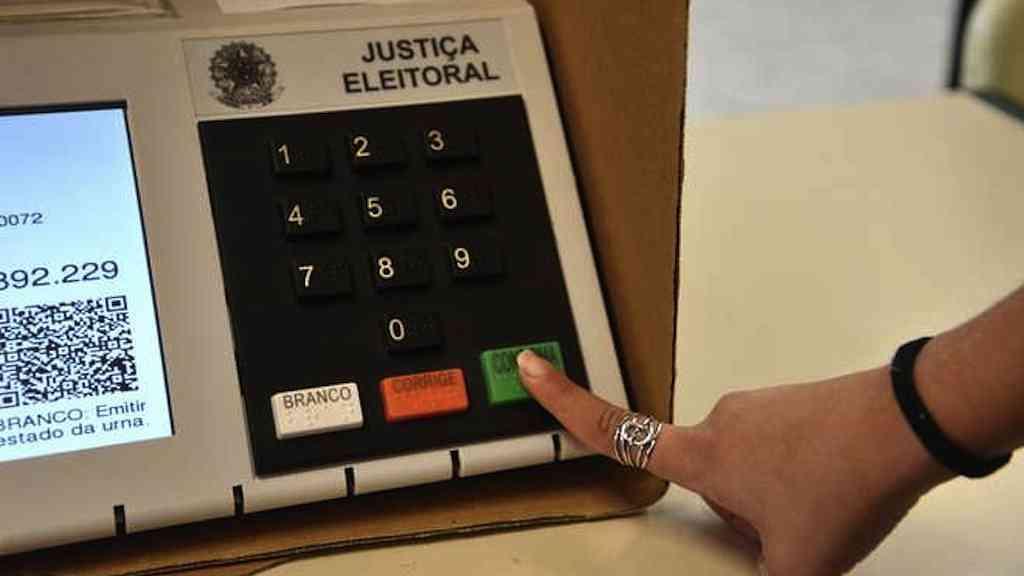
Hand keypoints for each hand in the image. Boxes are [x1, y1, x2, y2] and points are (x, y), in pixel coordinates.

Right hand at [516, 350, 950, 575]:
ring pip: (746, 471)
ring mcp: (759, 408)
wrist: (910, 423)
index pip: (615, 431)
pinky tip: (837, 485)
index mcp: (704, 456)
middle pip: (705, 481)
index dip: (564, 404)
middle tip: (795, 526)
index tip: (530, 366)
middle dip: (738, 513)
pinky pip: (780, 452)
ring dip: (774, 497)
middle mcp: (722, 422)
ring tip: (825, 505)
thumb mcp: (801, 561)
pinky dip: (799, 476)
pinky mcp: (793, 404)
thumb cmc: (844, 483)